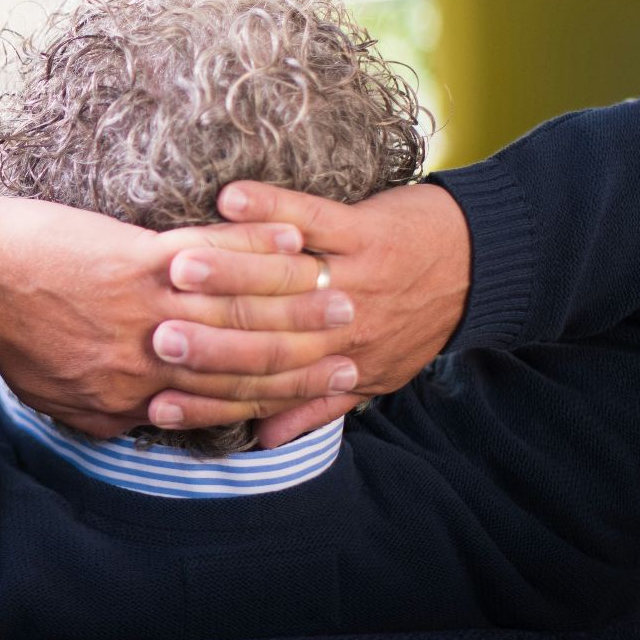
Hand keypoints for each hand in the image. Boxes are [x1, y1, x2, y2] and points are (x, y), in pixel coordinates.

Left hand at [0, 195, 360, 439]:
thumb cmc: (8, 336)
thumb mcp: (60, 400)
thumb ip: (113, 414)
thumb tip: (150, 422)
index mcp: (133, 397)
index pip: (225, 403)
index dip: (282, 396)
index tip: (325, 384)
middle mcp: (149, 361)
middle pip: (246, 361)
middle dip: (307, 350)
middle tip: (354, 336)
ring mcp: (144, 310)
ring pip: (238, 311)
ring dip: (297, 298)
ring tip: (338, 287)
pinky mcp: (134, 261)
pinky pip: (211, 257)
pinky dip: (255, 247)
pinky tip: (292, 236)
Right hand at [144, 180, 471, 446]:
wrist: (486, 266)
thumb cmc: (420, 322)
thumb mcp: (374, 378)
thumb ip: (314, 407)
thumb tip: (261, 441)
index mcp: (338, 367)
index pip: (262, 390)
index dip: (208, 398)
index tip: (155, 400)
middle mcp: (343, 330)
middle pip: (266, 338)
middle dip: (207, 338)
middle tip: (153, 337)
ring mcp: (354, 278)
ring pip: (282, 282)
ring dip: (228, 271)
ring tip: (177, 268)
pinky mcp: (366, 231)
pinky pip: (314, 217)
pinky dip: (272, 207)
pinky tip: (229, 199)